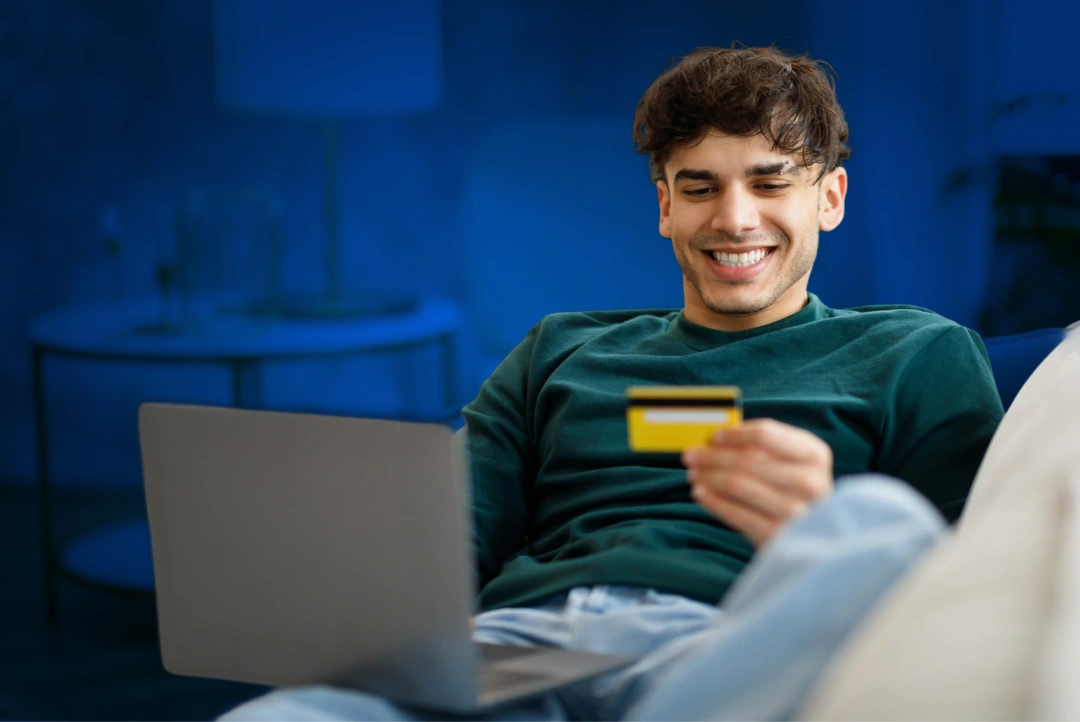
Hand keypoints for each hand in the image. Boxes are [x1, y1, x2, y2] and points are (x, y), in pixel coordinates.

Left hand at [682, 418, 833, 547]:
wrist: (815, 537)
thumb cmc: (795, 491)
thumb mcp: (790, 464)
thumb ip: (761, 448)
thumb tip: (714, 440)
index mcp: (814, 454)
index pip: (766, 434)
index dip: (735, 434)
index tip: (713, 437)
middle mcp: (810, 482)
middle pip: (747, 460)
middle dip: (712, 456)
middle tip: (690, 455)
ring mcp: (796, 512)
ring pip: (737, 484)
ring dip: (708, 476)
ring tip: (693, 473)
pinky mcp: (778, 536)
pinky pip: (735, 513)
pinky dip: (713, 500)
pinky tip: (700, 492)